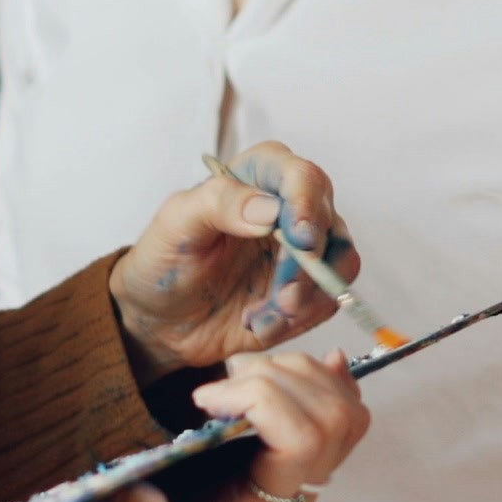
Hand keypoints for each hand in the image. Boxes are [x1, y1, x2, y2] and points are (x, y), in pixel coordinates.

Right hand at [28, 349, 370, 501]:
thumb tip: (146, 499)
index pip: (302, 447)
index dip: (264, 401)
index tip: (203, 397)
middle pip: (333, 421)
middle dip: (280, 380)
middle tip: (218, 382)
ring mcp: (296, 487)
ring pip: (343, 411)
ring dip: (296, 374)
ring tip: (234, 377)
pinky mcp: (289, 465)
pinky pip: (337, 415)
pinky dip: (323, 381)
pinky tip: (298, 365)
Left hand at [106, 141, 364, 375]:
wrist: (160, 321)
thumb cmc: (163, 262)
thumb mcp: (176, 225)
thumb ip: (218, 204)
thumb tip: (269, 209)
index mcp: (258, 178)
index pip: (301, 177)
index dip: (307, 205)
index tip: (299, 238)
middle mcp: (289, 209)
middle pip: (329, 223)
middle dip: (308, 267)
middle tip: (283, 299)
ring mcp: (302, 251)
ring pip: (341, 264)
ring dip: (309, 297)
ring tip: (266, 317)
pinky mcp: (307, 289)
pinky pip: (327, 301)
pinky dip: (300, 318)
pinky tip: (261, 324)